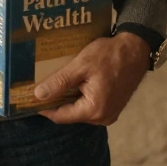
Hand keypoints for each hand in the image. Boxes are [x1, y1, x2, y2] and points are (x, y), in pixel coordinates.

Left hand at [33, 32, 150, 124]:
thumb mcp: (81, 66)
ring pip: (80, 110)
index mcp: (94, 110)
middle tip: (41, 88)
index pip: (61, 116)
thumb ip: (60, 82)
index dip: (44, 108)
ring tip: (55, 84)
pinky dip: (80, 96)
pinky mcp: (113, 106)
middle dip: (56, 102)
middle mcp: (103, 117)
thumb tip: (39, 95)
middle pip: (70, 114)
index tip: (30, 99)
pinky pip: (90, 105)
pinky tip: (73, 83)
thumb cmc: (110, 55)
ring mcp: (110, 113)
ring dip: (68, 98)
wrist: (136, 48)